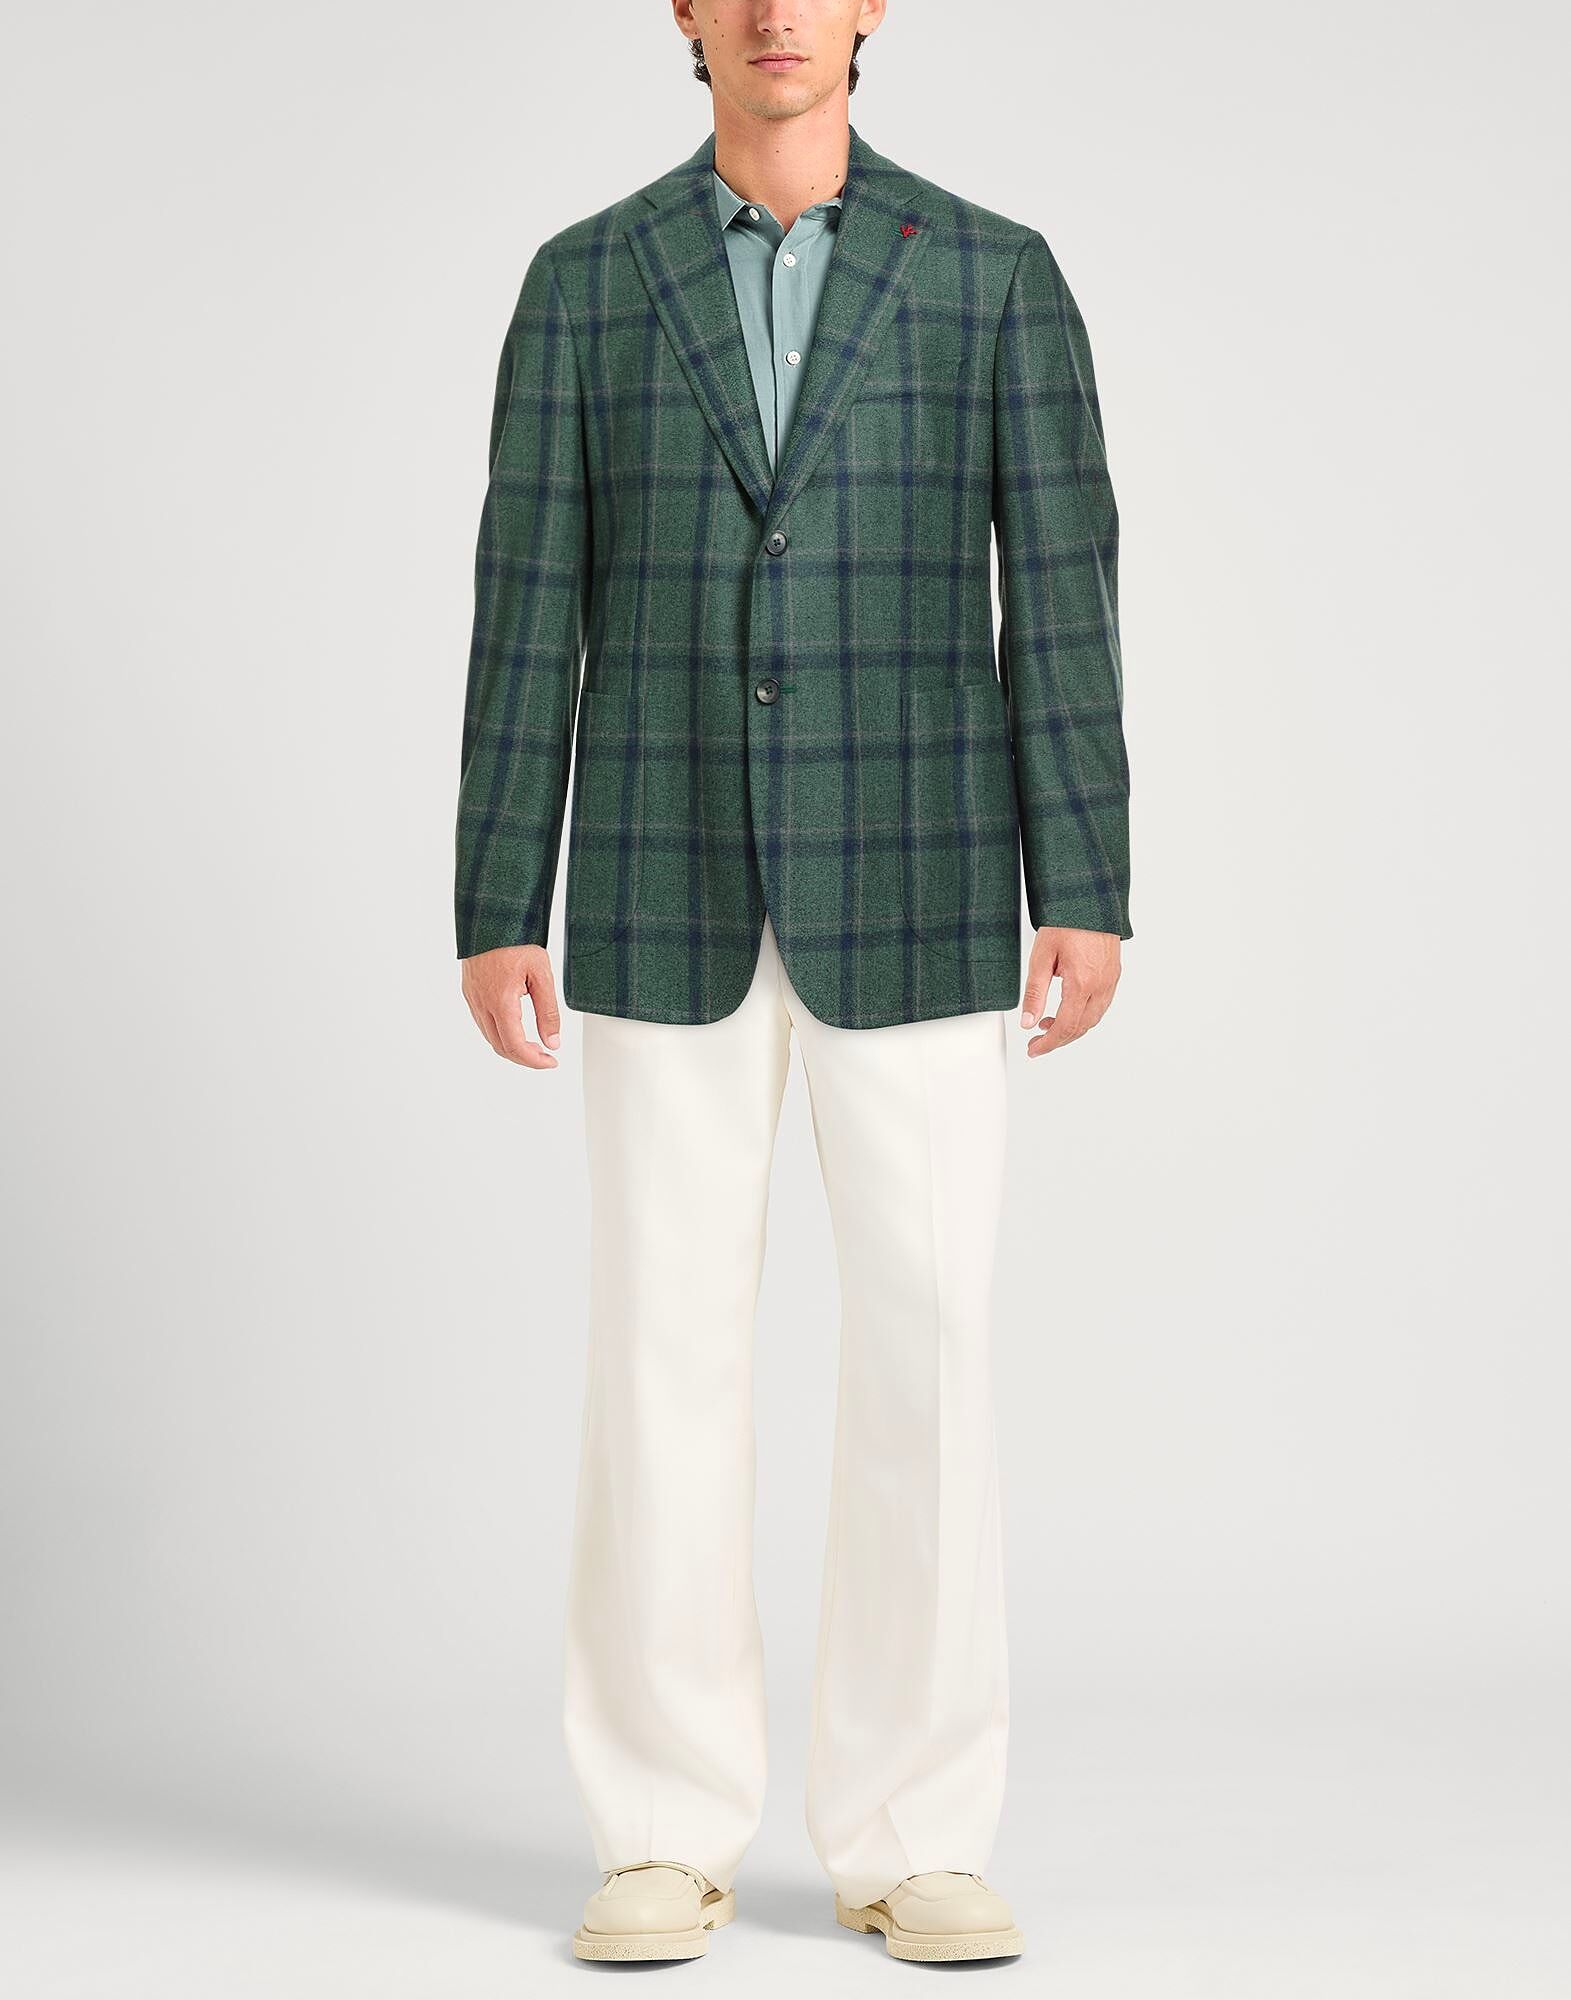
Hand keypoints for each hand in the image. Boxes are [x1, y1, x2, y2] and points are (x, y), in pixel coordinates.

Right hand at [461, 944, 561, 1068]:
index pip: (515, 1046)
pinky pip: (483, 1024)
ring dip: (512, 1047)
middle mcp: (482, 1005)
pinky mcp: (470, 993)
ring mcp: (473, 1000)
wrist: (490, 917)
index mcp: (501, 1002)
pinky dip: (500, 1034)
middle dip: (525, 1058)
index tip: (551, 1061)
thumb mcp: (542, 975)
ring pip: (490, 1037)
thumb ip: (548, 1011)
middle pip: (501, 1047)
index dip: (534, 1061)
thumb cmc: (516, 941)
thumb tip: (553, 1042)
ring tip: (534, 1044)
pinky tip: (516, 1028)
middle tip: (546, 1056)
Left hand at [1019, 927, 1120, 1056]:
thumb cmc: (1066, 922)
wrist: (1090, 899)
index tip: (1034, 1049)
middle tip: (1037, 1043)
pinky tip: (1068, 1009)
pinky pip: (1101, 1006)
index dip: (1048, 1043)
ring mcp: (1110, 981)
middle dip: (1058, 1040)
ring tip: (1047, 1025)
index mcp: (1082, 983)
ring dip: (1071, 1028)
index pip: (1065, 1026)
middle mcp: (1101, 986)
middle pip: (1081, 1028)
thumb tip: (1028, 1021)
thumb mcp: (1042, 957)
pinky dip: (1084, 1015)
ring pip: (1093, 1019)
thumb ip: (1035, 993)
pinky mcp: (1113, 974)